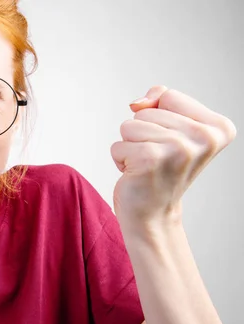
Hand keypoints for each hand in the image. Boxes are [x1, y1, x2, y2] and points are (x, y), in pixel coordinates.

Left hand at [111, 86, 236, 223]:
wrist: (153, 214)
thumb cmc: (160, 170)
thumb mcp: (170, 129)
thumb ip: (159, 102)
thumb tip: (138, 102)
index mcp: (219, 127)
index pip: (168, 95)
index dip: (158, 118)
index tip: (169, 144)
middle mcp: (205, 137)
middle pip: (147, 111)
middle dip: (142, 134)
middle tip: (156, 160)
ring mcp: (179, 148)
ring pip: (130, 125)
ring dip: (130, 146)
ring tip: (146, 166)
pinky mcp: (151, 159)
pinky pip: (117, 145)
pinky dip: (119, 159)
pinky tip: (136, 175)